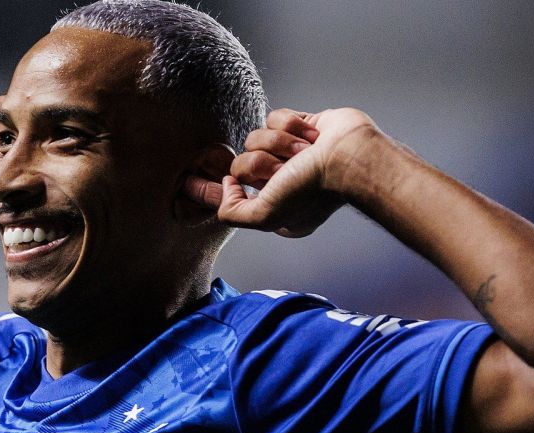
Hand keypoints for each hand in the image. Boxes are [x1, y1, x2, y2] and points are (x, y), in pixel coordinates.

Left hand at [186, 107, 377, 236]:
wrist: (348, 156)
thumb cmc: (311, 189)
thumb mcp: (266, 216)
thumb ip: (235, 213)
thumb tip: (226, 186)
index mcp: (274, 207)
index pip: (230, 198)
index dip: (207, 190)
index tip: (185, 185)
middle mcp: (281, 181)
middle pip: (241, 163)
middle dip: (262, 164)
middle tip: (285, 170)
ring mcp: (289, 153)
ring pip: (256, 137)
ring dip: (279, 144)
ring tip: (303, 152)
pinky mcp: (300, 127)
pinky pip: (274, 117)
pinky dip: (292, 125)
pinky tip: (311, 136)